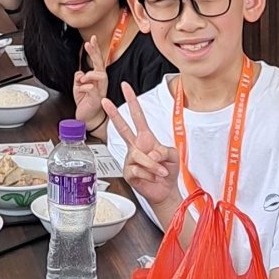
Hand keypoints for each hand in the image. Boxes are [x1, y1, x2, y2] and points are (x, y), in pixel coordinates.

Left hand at [72, 34, 109, 130]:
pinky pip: (92, 88)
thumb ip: (79, 77)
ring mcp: (101, 89)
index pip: (97, 60)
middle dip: (94, 52)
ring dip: (89, 74)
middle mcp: (101, 81)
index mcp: (97, 77)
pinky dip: (84, 87)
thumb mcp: (78, 86)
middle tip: (89, 43)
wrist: (88, 117)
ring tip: (82, 79)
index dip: (94, 49)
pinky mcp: (98, 98)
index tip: (91, 39)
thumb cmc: (85, 101)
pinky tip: (81, 89)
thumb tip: (80, 73)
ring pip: (100, 74)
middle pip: (100, 63)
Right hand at [102, 82, 178, 210]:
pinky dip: (149, 174)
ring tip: (160, 172)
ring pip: (139, 156)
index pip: (138, 116)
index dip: (132, 101)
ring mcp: (130, 159)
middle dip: (114, 113)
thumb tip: (150, 152)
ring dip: (153, 165)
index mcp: (146, 138)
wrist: (165, 191)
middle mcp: (135, 146)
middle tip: (105, 100)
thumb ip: (164, 150)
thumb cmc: (168, 171)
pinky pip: (137, 170)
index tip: (126, 87)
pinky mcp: (128, 172)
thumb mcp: (173, 156)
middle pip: (123, 127)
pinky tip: (151, 177)